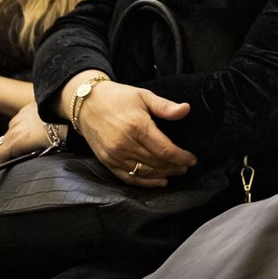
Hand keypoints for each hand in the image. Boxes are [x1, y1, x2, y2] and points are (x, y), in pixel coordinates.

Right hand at [0, 102, 53, 162]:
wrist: (64, 110)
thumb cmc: (58, 133)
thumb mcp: (45, 150)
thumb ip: (30, 155)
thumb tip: (27, 158)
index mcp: (16, 142)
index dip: (3, 161)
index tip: (8, 164)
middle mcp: (13, 129)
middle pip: (3, 143)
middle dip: (9, 149)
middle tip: (20, 154)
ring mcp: (18, 118)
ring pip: (10, 131)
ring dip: (15, 137)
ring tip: (29, 140)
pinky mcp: (24, 109)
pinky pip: (19, 121)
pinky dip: (22, 126)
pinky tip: (33, 127)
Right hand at [75, 81, 195, 187]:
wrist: (85, 103)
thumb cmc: (116, 97)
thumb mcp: (143, 95)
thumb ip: (165, 106)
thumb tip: (185, 109)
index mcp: (137, 126)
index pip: (165, 150)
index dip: (181, 157)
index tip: (192, 159)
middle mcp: (125, 143)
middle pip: (157, 163)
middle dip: (175, 166)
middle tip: (186, 166)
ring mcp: (114, 155)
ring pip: (145, 172)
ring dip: (163, 174)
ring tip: (176, 171)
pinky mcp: (107, 161)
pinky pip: (129, 178)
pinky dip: (145, 183)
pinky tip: (159, 181)